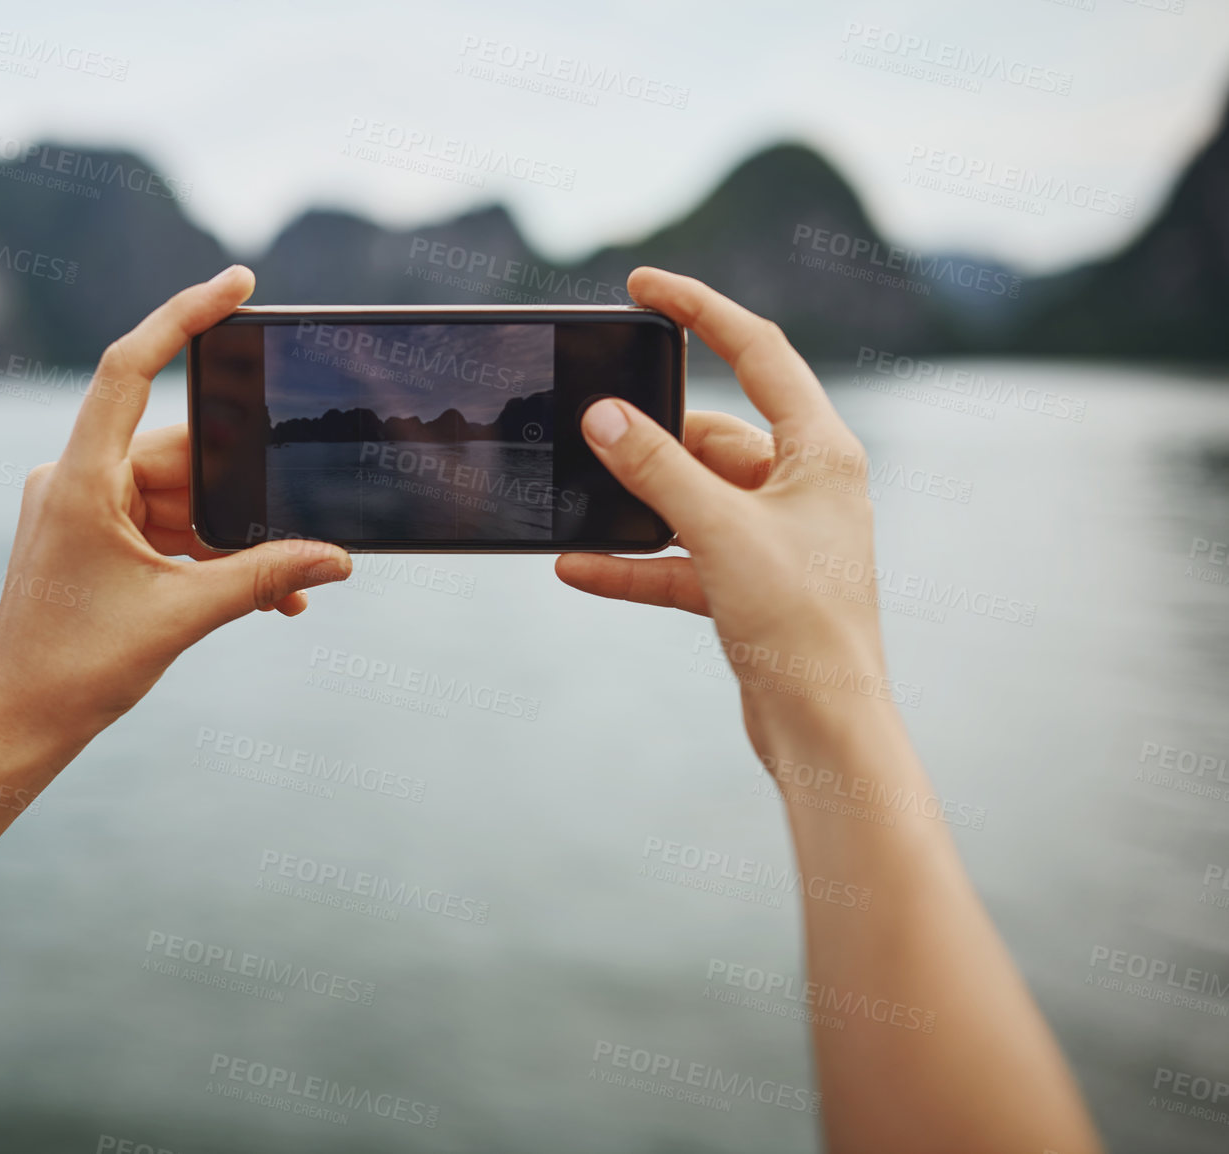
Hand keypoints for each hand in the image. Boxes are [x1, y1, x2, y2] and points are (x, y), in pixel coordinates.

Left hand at [0, 266, 351, 769]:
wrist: (21, 724)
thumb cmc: (77, 670)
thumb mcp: (182, 617)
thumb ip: (264, 578)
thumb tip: (338, 560)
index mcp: (79, 481)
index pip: (128, 369)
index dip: (182, 316)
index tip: (237, 284)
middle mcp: (75, 480)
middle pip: (179, 452)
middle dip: (242, 489)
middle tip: (297, 513)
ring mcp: (82, 507)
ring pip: (180, 495)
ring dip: (232, 536)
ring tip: (286, 583)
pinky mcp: (93, 535)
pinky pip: (165, 525)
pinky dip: (207, 552)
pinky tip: (261, 591)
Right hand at [556, 267, 889, 735]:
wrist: (823, 728)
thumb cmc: (801, 625)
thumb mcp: (719, 532)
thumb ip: (657, 469)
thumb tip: (605, 414)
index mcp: (821, 451)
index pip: (759, 351)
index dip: (701, 309)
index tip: (644, 286)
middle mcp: (804, 485)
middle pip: (713, 432)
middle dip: (651, 436)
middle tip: (594, 428)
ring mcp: (775, 537)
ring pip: (691, 497)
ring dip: (635, 504)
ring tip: (577, 499)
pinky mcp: (749, 585)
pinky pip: (680, 558)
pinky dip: (634, 561)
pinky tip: (578, 567)